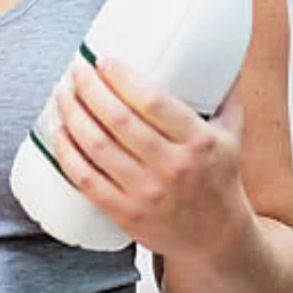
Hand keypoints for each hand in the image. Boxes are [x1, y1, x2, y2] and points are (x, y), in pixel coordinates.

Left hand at [50, 58, 253, 262]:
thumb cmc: (219, 180)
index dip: (121, 78)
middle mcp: (172, 166)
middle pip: (118, 120)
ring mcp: (146, 192)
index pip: (152, 102)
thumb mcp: (232, 135)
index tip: (104, 62)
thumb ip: (226, 93)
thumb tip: (222, 50)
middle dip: (90, 89)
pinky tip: (59, 132)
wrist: (217, 241)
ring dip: (73, 116)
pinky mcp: (125, 213)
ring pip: (97, 147)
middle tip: (77, 71)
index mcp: (199, 141)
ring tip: (63, 95)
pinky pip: (86, 179)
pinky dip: (67, 153)